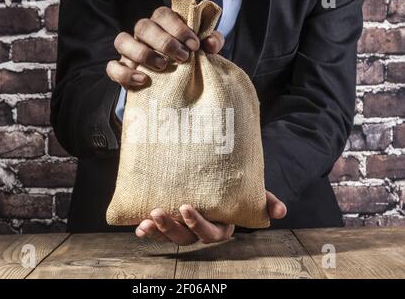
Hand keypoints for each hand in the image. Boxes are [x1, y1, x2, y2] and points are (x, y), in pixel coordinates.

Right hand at [106, 6, 224, 89]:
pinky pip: (112, 67)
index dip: (178, 27)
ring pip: (122, 40)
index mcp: (161, 25)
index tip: (195, 45)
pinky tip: (143, 80)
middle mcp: (142, 35)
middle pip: (142, 26)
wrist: (175, 91)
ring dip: (143, 53)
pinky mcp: (121, 70)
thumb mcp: (203, 53)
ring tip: (163, 66)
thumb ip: (211, 43)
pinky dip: (125, 73)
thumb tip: (211, 42)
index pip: (162, 14)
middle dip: (164, 41)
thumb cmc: (188, 64)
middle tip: (183, 57)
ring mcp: (129, 52)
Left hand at [135, 191, 286, 245]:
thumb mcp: (252, 193)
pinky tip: (138, 226)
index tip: (185, 207)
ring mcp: (185, 227)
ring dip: (157, 230)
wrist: (222, 182)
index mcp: (221, 226)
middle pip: (186, 237)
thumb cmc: (237, 189)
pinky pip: (159, 230)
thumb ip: (264, 201)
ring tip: (145, 221)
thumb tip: (281, 212)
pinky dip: (148, 230)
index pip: (210, 233)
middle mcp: (201, 230)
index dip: (197, 223)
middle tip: (158, 211)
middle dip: (171, 228)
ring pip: (171, 236)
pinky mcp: (172, 221)